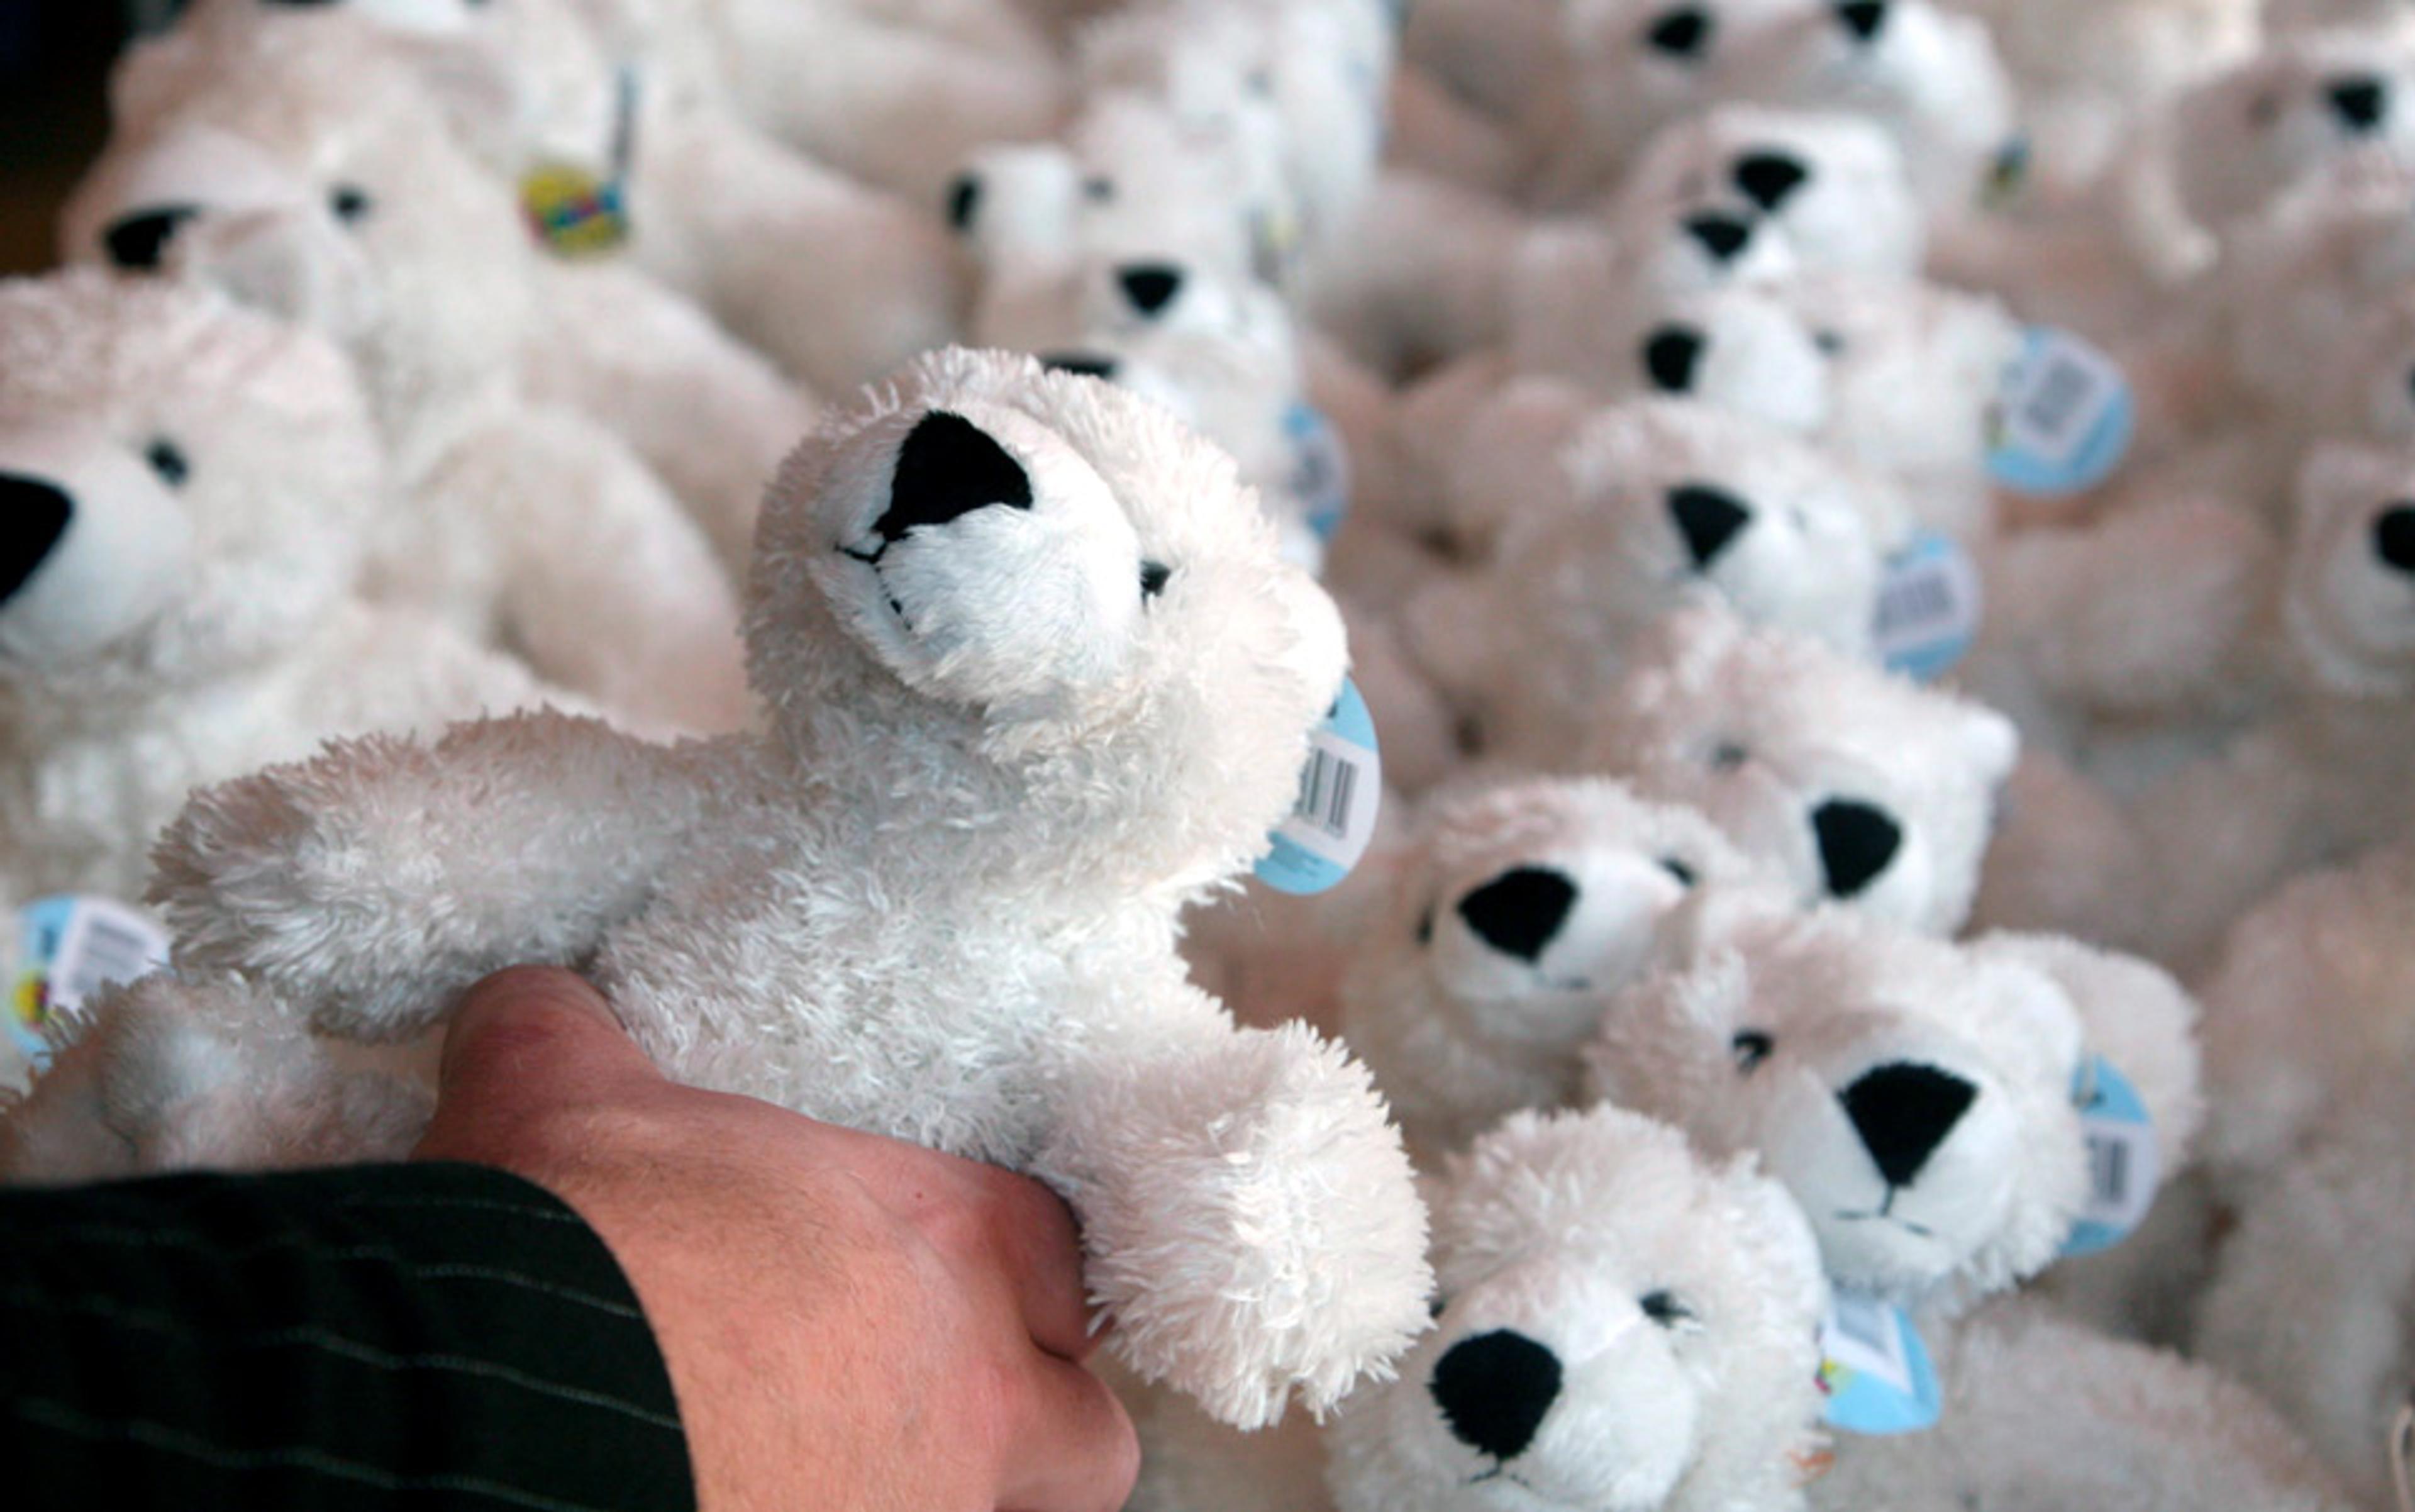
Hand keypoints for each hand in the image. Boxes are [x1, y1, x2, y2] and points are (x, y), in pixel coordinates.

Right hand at [413, 967, 1136, 1511]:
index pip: (1061, 1253)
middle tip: (930, 1423)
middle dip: (1033, 1436)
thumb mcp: (555, 1087)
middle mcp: (968, 1392)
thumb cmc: (562, 1236)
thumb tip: (532, 1002)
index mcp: (939, 1244)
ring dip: (947, 1502)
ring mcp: (920, 1511)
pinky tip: (755, 1506)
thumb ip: (574, 1032)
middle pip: (1089, 1437)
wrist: (497, 1403)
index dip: (1022, 1277)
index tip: (961, 1290)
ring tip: (843, 1481)